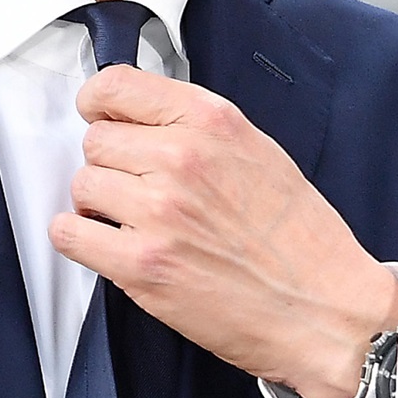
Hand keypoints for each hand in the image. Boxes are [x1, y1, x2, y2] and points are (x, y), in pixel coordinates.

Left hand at [48, 65, 397, 397]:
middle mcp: (181, 158)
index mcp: (211, 122)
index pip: (117, 86)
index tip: (101, 117)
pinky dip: (81, 239)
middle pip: (95, 140)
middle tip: (139, 189)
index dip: (100, 104)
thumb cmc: (301, 239)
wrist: (328, 312)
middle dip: (111, 164)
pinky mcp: (142, 265)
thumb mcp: (258, 151)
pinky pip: (69, 233)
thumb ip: (196, 126)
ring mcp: (158, 211)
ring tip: (136, 222)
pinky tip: (110, 246)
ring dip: (99, 204)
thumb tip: (137, 117)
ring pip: (82, 184)